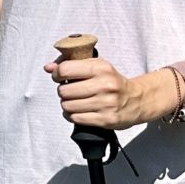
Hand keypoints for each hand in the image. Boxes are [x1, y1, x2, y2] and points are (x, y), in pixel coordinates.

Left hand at [43, 55, 169, 129]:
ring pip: (67, 105)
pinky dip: (72, 115)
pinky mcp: (106, 120)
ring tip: (75, 101)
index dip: (57, 74)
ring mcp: (106, 104)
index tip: (59, 76)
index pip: (65, 69)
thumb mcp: (96, 66)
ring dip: (66, 104)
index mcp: (101, 68)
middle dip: (63, 91)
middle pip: (64, 90)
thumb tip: (47, 67)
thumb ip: (71, 64)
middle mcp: (104, 85)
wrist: (137, 100)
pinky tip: (78, 111)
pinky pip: (75, 118)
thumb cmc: (112, 81)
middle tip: (70, 91)